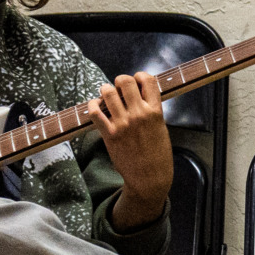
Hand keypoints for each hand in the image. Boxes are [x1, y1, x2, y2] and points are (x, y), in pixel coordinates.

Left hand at [94, 71, 172, 229]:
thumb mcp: (161, 128)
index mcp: (155, 111)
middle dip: (120, 81)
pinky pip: (95, 112)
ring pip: (107, 92)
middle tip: (119, 89)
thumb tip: (139, 97)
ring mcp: (123, 124)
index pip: (148, 80)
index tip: (137, 81)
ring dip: (105, 90)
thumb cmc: (158, 155)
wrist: (150, 177)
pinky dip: (93, 105)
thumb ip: (152, 111)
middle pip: (125, 81)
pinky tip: (96, 107)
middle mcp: (139, 114)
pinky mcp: (110, 134)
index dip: (140, 76)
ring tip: (107, 96)